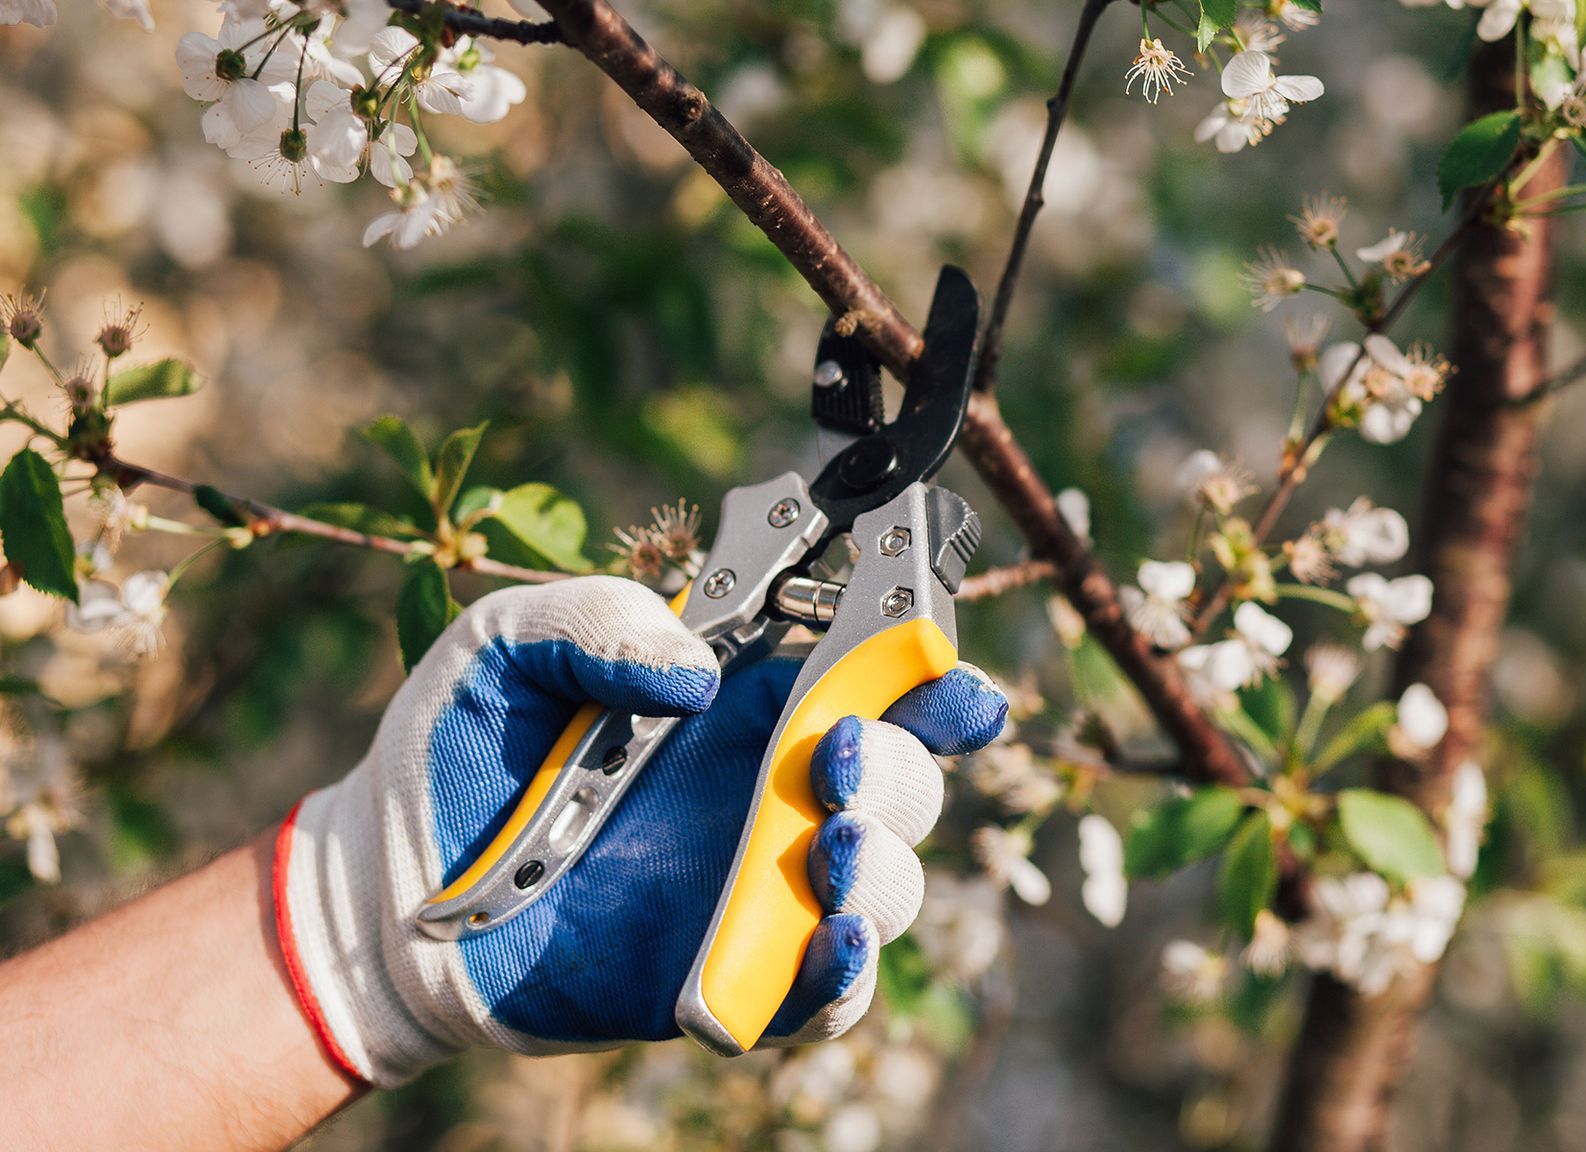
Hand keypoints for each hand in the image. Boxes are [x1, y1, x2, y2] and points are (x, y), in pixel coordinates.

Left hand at [275, 576, 1006, 1084]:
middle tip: (839, 762)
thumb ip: (596, 620)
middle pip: (906, 780)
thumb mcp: (505, 646)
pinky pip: (824, 992)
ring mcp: (758, 888)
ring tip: (832, 852)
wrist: (387, 890)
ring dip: (885, 868)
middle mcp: (772, 791)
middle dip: (903, 770)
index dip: (935, 678)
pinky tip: (831, 942)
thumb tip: (697, 669)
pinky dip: (846, 975)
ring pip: (887, 885)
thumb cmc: (456, 751)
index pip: (877, 680)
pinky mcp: (729, 974)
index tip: (951, 681)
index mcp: (749, 700)